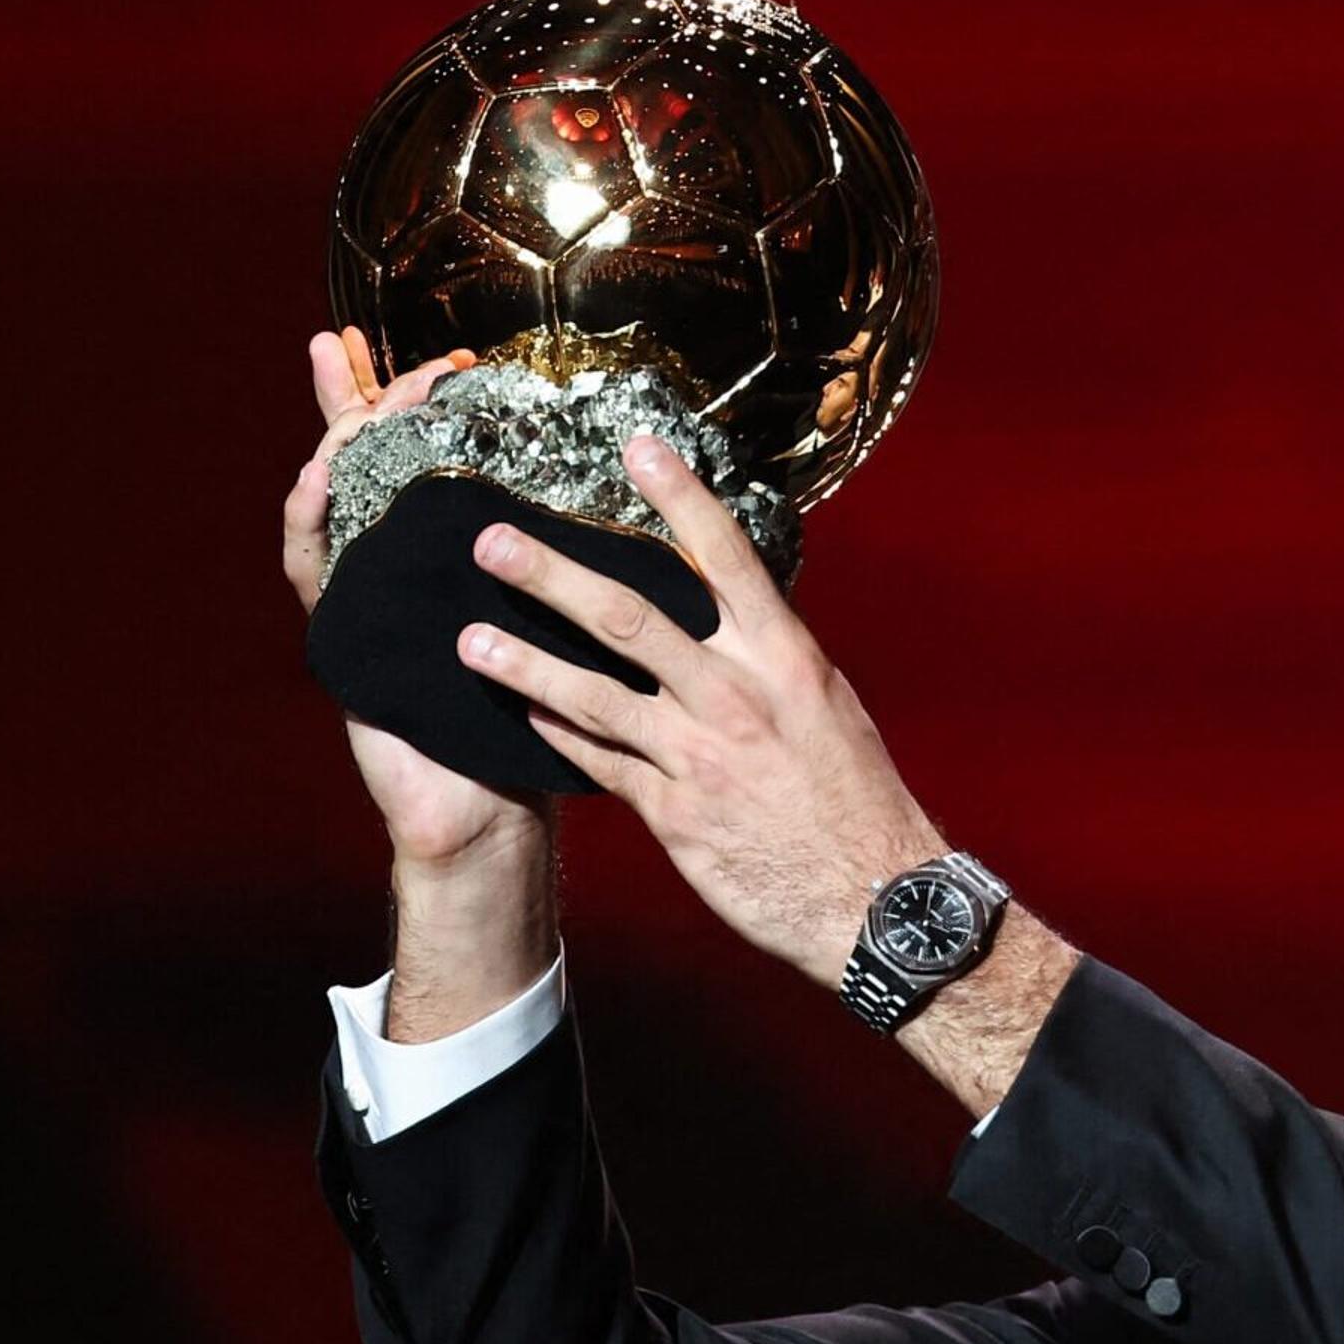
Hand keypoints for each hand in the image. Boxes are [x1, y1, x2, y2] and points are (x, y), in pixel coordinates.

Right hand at [279, 327, 549, 869]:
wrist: (492, 807)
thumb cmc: (541, 716)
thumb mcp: (568, 625)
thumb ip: (582, 564)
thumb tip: (655, 495)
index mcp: (455, 553)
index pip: (437, 457)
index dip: (436, 402)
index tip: (465, 355)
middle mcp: (402, 563)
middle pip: (372, 460)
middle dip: (368, 397)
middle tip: (368, 348)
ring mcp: (366, 595)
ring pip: (335, 500)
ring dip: (334, 442)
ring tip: (346, 392)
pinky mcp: (343, 638)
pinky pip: (313, 571)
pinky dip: (308, 524)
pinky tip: (314, 483)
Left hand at [451, 430, 940, 988]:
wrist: (874, 897)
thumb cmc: (858, 798)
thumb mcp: (828, 708)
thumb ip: (770, 661)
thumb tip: (733, 616)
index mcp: (785, 658)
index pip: (725, 558)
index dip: (679, 498)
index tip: (636, 446)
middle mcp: (736, 695)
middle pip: (628, 618)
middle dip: (551, 575)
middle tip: (492, 542)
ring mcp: (699, 756)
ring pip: (591, 694)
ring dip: (523, 662)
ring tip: (469, 640)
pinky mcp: (673, 814)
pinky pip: (599, 762)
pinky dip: (557, 734)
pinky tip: (520, 714)